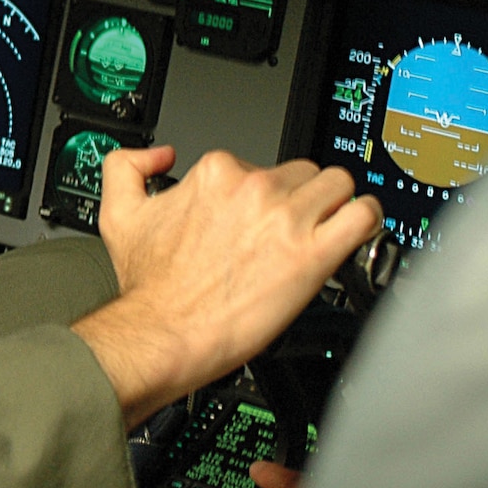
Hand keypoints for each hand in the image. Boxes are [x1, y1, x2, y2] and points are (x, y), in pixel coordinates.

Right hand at [71, 146, 381, 424]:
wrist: (163, 333)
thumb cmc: (150, 287)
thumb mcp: (119, 214)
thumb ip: (127, 167)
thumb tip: (159, 154)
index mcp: (214, 173)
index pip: (261, 162)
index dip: (264, 191)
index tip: (259, 215)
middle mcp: (252, 188)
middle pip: (303, 172)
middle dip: (299, 197)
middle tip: (290, 228)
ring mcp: (285, 218)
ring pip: (338, 185)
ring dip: (336, 204)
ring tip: (327, 227)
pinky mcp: (313, 254)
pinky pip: (363, 216)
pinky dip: (368, 219)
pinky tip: (357, 231)